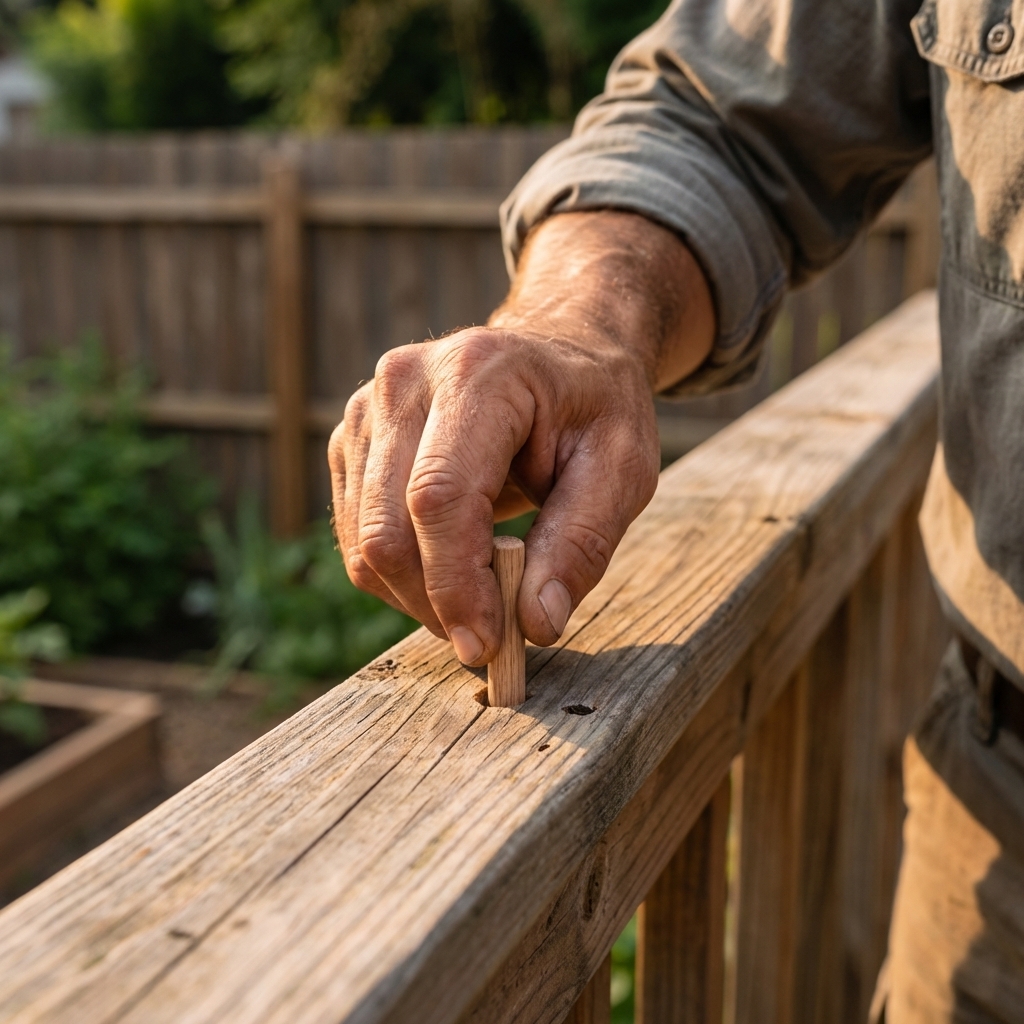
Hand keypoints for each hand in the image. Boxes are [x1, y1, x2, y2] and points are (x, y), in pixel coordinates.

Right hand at [329, 211, 714, 664]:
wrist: (556, 353)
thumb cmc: (593, 409)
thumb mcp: (621, 467)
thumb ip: (582, 543)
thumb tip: (537, 625)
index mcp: (479, 374)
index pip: (439, 496)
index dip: (456, 583)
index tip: (488, 645)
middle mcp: (405, 382)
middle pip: (388, 528)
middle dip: (438, 604)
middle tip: (492, 640)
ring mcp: (366, 410)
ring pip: (364, 543)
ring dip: (418, 598)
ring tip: (481, 599)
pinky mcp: (353, 441)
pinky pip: (356, 537)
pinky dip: (401, 577)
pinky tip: (451, 570)